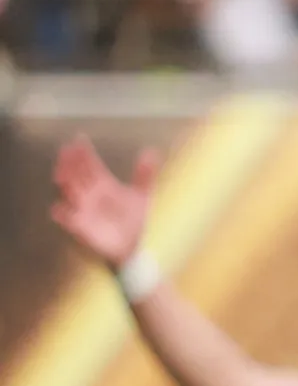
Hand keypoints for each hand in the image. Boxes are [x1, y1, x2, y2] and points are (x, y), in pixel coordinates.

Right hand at [52, 133, 148, 269]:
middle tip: (67, 151)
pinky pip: (69, 221)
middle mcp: (91, 194)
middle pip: (77, 175)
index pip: (91, 165)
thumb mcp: (142, 195)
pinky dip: (63, 215)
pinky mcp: (82, 227)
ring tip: (62, 174)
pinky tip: (59, 210)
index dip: (84, 152)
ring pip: (70, 194)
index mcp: (104, 184)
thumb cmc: (134, 220)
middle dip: (70, 163)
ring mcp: (85, 209)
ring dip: (65, 184)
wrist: (133, 247)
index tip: (79, 138)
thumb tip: (151, 151)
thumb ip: (144, 175)